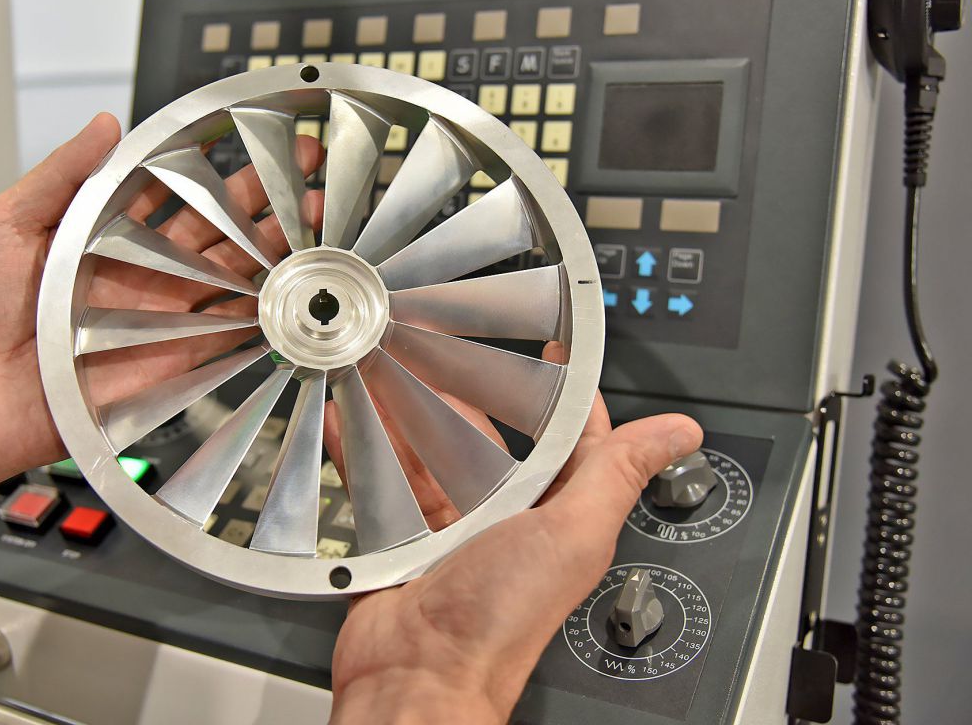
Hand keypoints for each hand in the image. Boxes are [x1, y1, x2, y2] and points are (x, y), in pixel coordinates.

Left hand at [0, 114, 323, 483]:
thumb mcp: (4, 224)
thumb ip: (61, 177)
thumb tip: (104, 124)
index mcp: (110, 235)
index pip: (180, 192)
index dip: (222, 167)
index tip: (258, 141)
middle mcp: (145, 273)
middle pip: (223, 232)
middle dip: (270, 205)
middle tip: (310, 180)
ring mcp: (163, 318)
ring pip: (236, 279)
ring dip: (278, 256)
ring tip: (317, 231)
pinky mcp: (172, 362)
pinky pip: (227, 336)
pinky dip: (263, 317)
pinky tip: (294, 295)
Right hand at [327, 347, 701, 722]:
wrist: (419, 674)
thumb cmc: (498, 622)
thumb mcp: (573, 533)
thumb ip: (618, 475)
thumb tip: (679, 433)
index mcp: (556, 514)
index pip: (572, 439)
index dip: (566, 394)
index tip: (556, 352)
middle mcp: (505, 519)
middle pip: (488, 438)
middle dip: (466, 392)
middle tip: (443, 350)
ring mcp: (450, 529)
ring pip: (428, 454)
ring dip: (408, 415)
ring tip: (388, 371)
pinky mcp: (401, 540)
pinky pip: (381, 482)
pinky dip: (362, 450)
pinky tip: (345, 421)